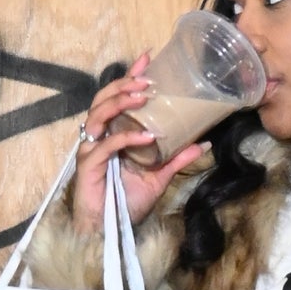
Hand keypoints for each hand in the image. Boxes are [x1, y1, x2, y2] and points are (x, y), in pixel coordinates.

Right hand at [72, 53, 210, 231]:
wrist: (109, 231)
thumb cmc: (126, 203)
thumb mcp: (159, 176)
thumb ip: (176, 158)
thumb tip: (202, 143)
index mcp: (112, 133)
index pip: (118, 98)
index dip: (130, 76)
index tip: (148, 58)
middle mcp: (99, 136)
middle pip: (103, 98)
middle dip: (124, 84)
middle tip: (148, 80)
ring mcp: (91, 149)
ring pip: (98, 114)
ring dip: (121, 102)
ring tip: (143, 97)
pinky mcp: (88, 166)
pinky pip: (106, 145)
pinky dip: (126, 138)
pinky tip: (146, 136)